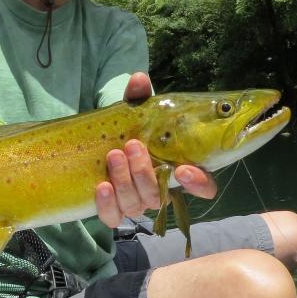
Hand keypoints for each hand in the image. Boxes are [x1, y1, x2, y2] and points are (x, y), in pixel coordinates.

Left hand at [95, 72, 217, 227]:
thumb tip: (138, 79)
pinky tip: (101, 186)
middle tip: (132, 145)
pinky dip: (107, 204)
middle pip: (159, 194)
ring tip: (114, 155)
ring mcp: (135, 202)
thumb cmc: (126, 130)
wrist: (95, 145)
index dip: (198, 183)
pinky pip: (113, 218)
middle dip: (145, 171)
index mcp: (174, 168)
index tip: (184, 169)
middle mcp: (157, 190)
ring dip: (125, 180)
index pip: (201, 186)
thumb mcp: (133, 113)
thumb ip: (139, 97)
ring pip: (136, 204)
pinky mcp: (112, 211)